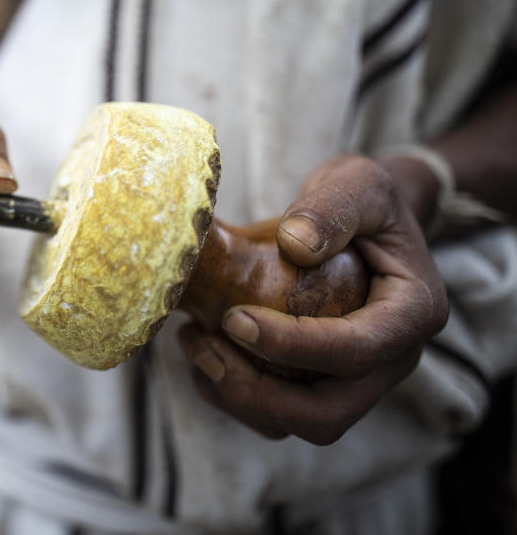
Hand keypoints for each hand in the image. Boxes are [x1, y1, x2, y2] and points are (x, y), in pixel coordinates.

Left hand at [178, 155, 448, 443]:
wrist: (369, 218)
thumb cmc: (365, 199)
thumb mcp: (357, 184)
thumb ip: (333, 207)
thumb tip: (298, 244)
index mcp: (412, 313)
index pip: (356, 352)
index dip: (292, 346)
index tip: (235, 318)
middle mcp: (392, 359)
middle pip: (328, 412)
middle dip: (256, 391)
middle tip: (201, 342)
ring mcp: (361, 379)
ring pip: (301, 423)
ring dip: (239, 398)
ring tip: (194, 342)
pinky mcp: (327, 383)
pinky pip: (282, 415)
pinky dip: (235, 396)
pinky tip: (203, 351)